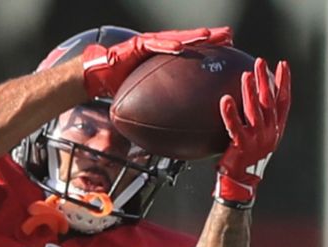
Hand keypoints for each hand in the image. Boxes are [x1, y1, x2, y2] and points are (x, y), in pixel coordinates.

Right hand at [81, 27, 232, 98]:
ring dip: (193, 37)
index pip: (193, 52)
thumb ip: (163, 102)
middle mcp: (159, 47)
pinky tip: (180, 46)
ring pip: (175, 38)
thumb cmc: (121, 86)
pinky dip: (167, 45)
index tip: (230, 51)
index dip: (211, 50)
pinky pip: (153, 45)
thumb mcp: (147, 95)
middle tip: (230, 36)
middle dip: (210, 37)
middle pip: (190, 40)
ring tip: (210, 36)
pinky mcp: (135, 45)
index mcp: (165, 58)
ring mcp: (148, 44)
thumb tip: (178, 128)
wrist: (97, 78)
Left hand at [214, 58, 292, 207]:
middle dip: (265, 80)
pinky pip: (235, 126)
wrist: (241, 181)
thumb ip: (257, 119)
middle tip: (260, 62)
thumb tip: (250, 97)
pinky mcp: (242, 146)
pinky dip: (230, 113)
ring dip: (250, 91)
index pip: (284, 101)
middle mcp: (269, 132)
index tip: (283, 65)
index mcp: (276, 129)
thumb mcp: (257, 136)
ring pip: (255, 111)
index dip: (284, 82)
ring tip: (246, 75)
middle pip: (269, 101)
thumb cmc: (247, 157)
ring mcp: (257, 139)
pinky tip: (225, 99)